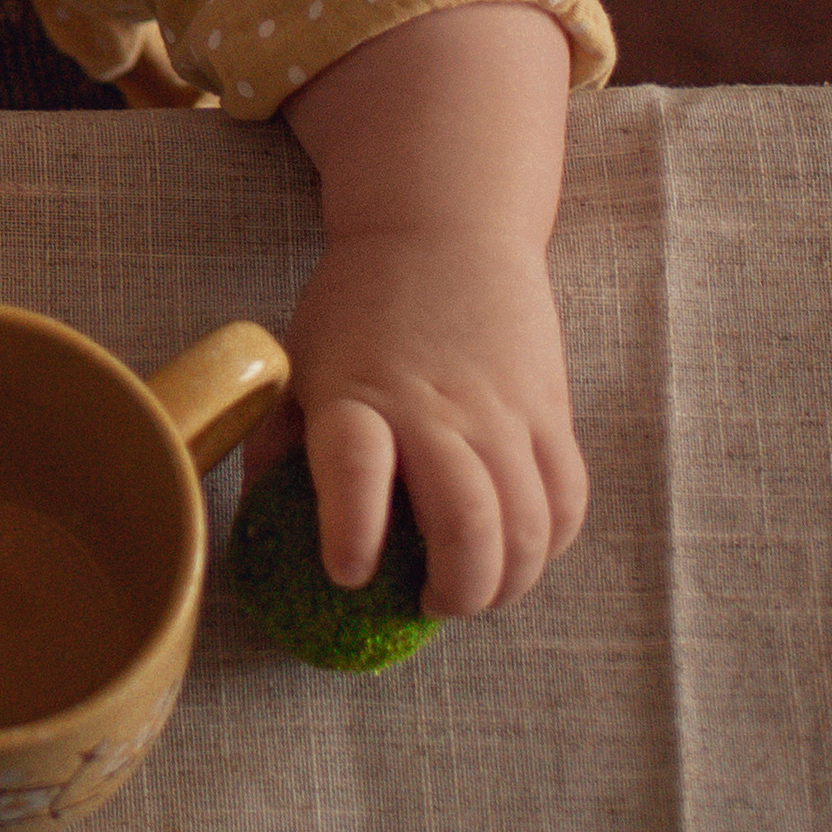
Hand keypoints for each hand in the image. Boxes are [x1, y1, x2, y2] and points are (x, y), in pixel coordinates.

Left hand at [271, 0, 586, 617]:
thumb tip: (264, 520)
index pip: (356, 471)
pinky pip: (568, 497)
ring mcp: (502, 414)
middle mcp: (435, 411)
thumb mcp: (297, 361)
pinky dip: (550, 542)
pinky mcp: (549, 410)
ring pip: (528, 525)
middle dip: (455, 589)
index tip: (348, 572)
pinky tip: (520, 551)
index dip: (353, 532)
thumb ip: (279, 440)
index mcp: (357, 398)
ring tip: (474, 591)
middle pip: (468, 521)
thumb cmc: (358, 307)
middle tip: (429, 602)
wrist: (444, 228)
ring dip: (506, 581)